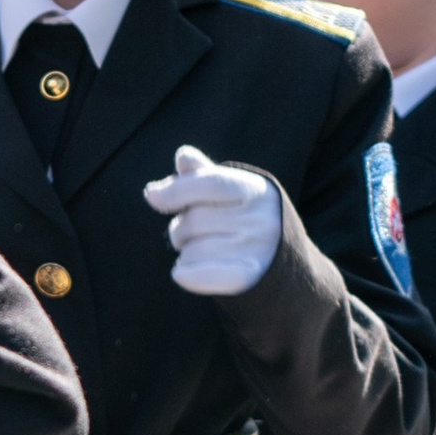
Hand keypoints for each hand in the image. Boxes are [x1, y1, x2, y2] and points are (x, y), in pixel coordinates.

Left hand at [141, 143, 282, 294]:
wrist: (285, 272)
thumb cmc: (248, 225)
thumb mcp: (233, 195)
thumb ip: (206, 175)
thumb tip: (182, 155)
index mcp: (258, 191)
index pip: (209, 183)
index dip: (176, 189)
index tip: (151, 194)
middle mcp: (261, 219)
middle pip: (193, 219)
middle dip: (181, 228)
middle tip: (192, 235)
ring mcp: (256, 250)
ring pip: (191, 249)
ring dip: (186, 253)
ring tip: (203, 254)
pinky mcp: (247, 279)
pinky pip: (195, 273)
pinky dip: (183, 273)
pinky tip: (184, 272)